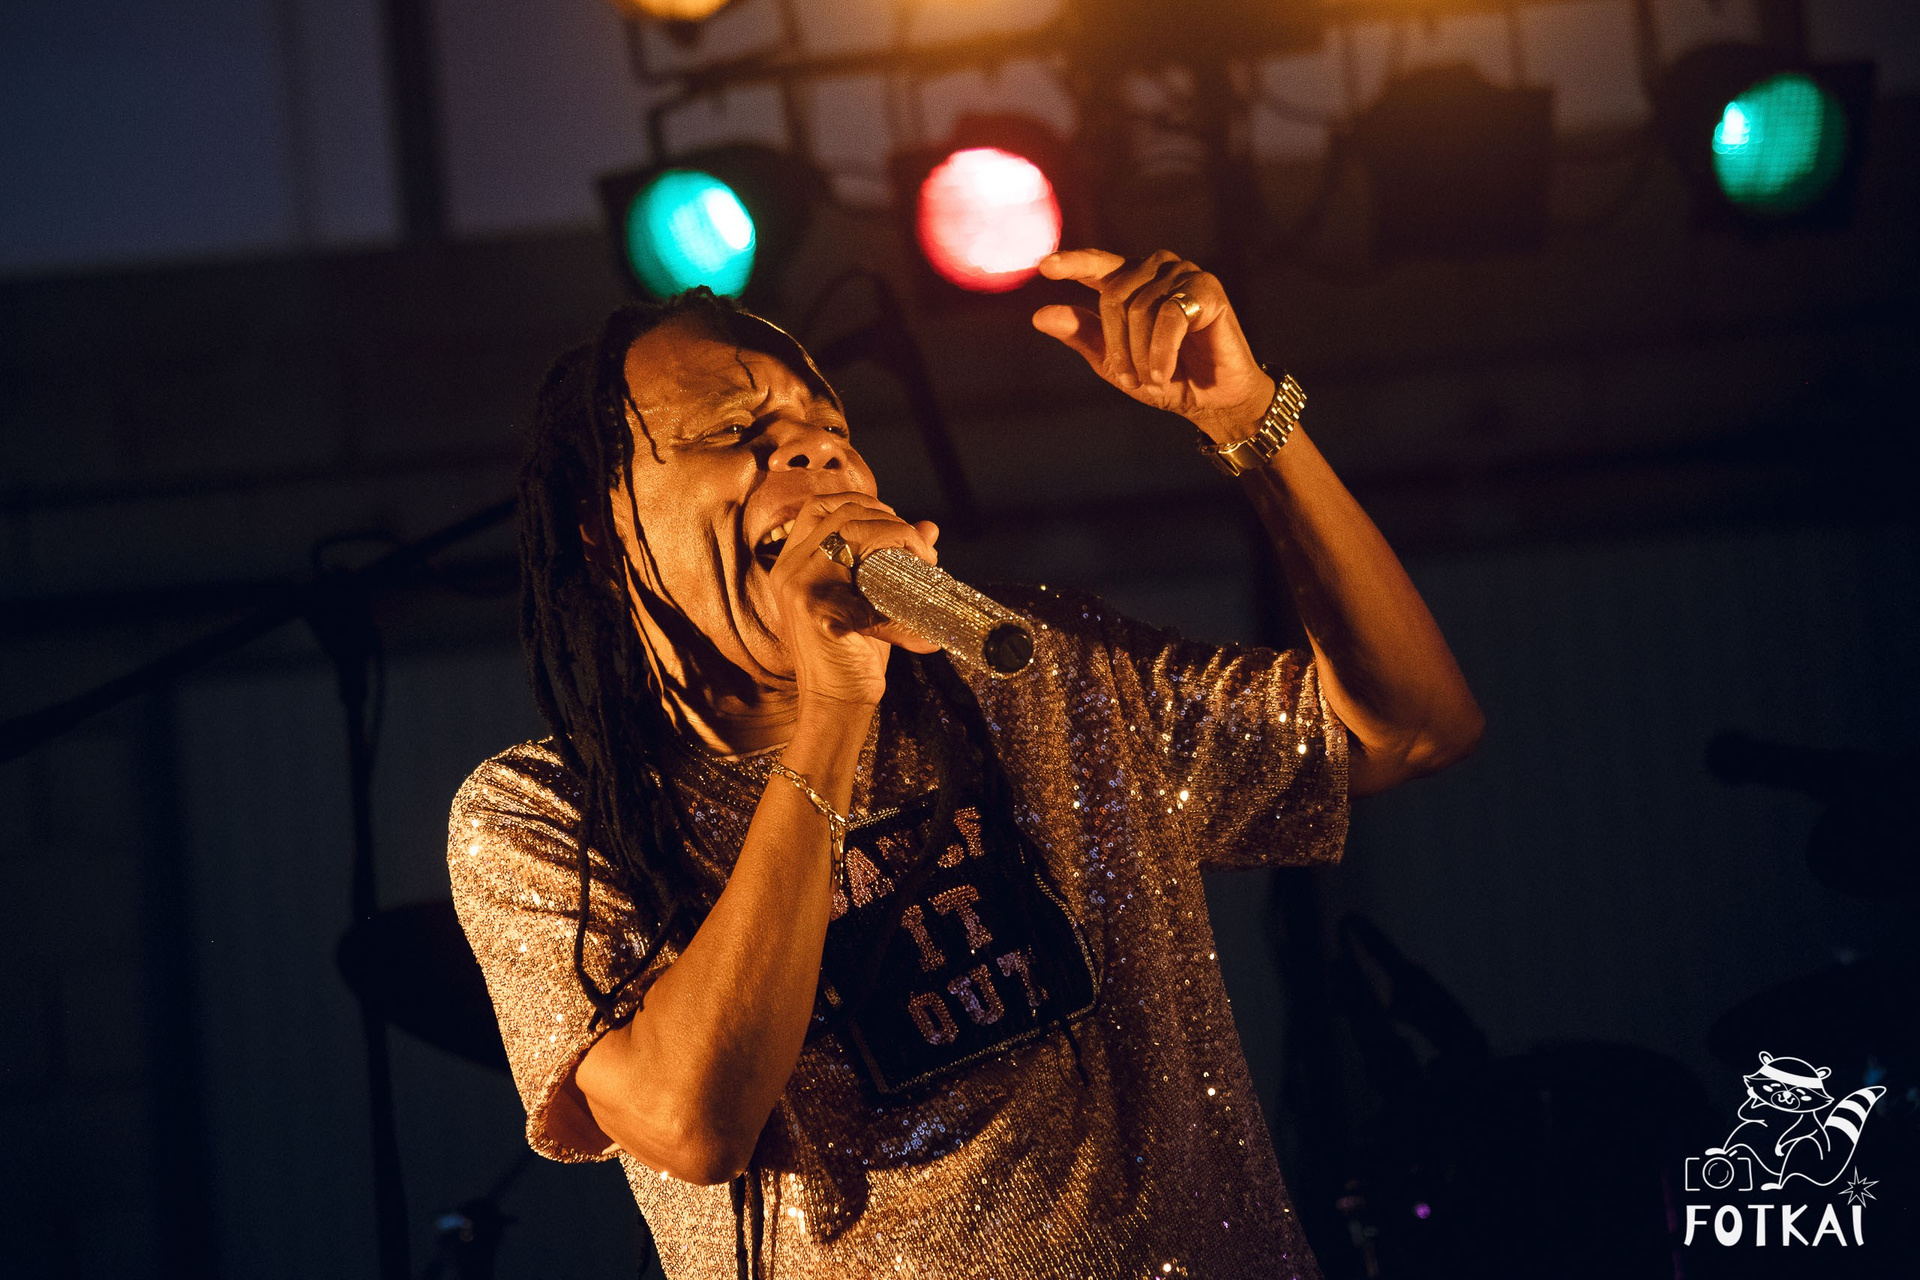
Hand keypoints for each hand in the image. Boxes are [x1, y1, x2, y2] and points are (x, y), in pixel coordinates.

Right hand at [767, 492, 940, 708]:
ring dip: (895, 536)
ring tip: (922, 563)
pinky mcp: (818, 611)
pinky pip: (867, 583)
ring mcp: (798, 588)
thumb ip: (892, 560)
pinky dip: (900, 589)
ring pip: (849, 531)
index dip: (864, 504)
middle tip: (919, 549)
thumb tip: (930, 527)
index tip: (899, 525)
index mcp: (794, 562)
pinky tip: (917, 610)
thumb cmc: (855, 650)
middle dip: (888, 518)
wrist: (837, 703)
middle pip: (839, 512)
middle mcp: (789, 569)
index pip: (822, 506)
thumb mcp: (873, 598)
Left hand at [1032, 248, 1275, 444]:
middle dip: (1117, 346)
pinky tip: (1163, 373)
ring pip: (1139, 308)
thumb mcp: (1114, 362)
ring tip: (1152, 379)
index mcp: (1130, 280)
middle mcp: (1156, 268)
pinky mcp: (1207, 288)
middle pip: (1113, 297)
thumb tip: (1040, 316)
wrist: (1211, 399)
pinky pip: (1169, 317)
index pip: (1096, 265)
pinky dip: (1161, 352)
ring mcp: (1183, 274)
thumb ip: (1082, 335)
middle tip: (1130, 380)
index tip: (1043, 266)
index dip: (1071, 263)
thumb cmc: (1164, 377)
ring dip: (1140, 354)